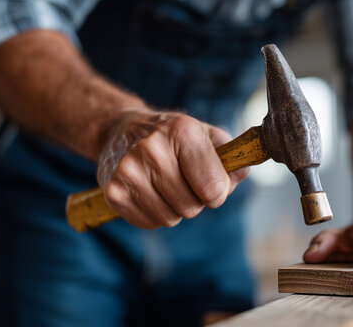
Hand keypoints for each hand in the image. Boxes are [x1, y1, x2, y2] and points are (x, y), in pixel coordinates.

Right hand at [97, 111, 248, 228]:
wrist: (121, 131)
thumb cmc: (172, 137)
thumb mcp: (205, 136)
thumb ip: (231, 157)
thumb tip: (239, 175)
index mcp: (182, 131)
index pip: (213, 187)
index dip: (218, 192)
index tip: (212, 185)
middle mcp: (152, 148)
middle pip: (191, 206)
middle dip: (195, 200)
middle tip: (184, 181)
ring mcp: (129, 170)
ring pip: (170, 218)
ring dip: (174, 209)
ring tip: (165, 186)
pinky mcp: (113, 192)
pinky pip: (149, 223)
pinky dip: (154, 214)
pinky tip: (149, 192)